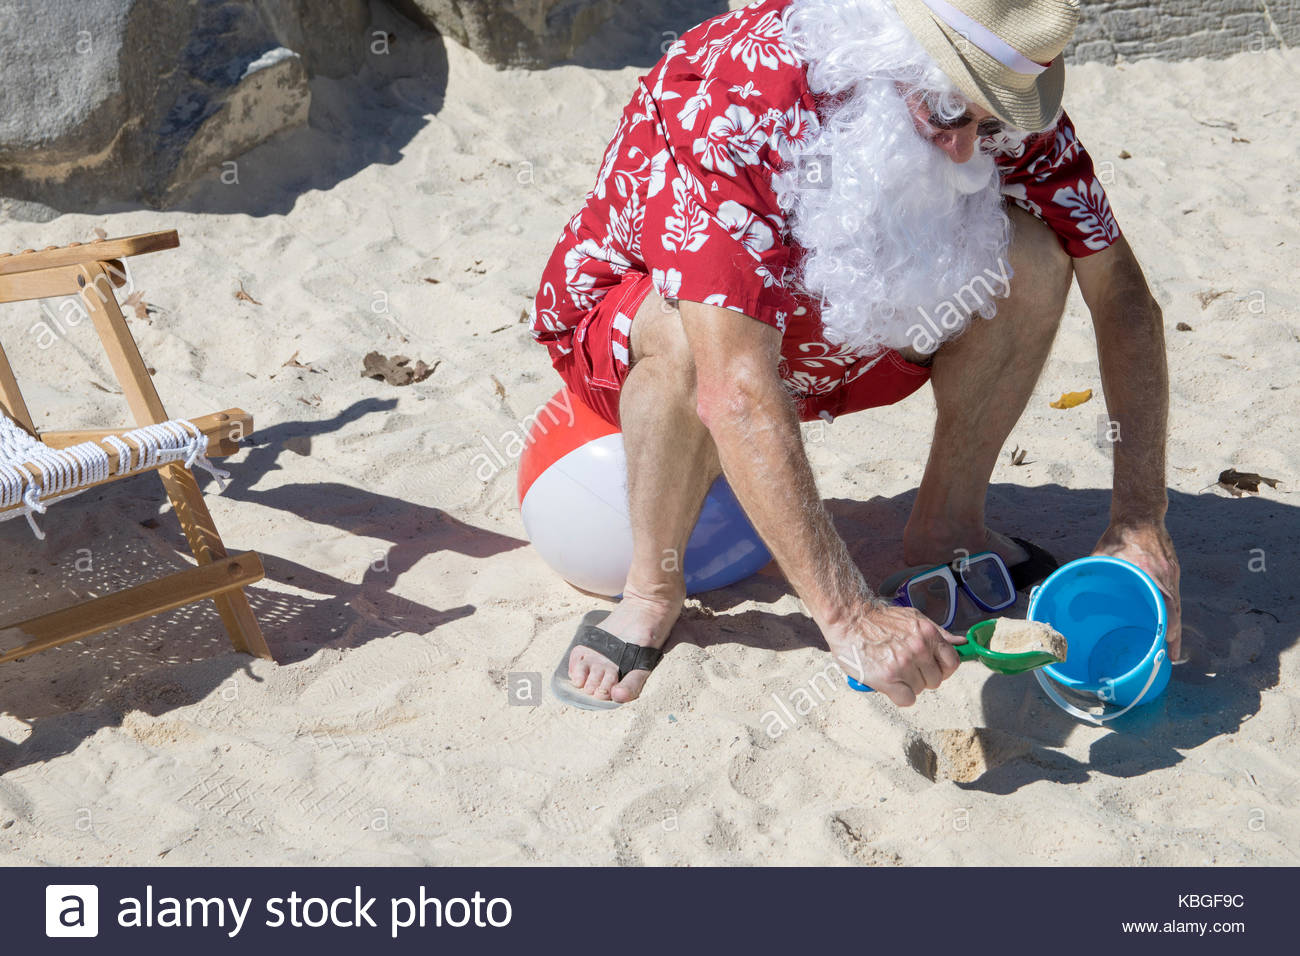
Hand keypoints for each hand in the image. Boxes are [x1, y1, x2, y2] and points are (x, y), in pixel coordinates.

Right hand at [826, 602, 962, 706]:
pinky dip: (898, 695)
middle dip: (922, 676)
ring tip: (892, 669)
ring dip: (907, 684)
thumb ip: (938, 633)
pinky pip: (907, 700)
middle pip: (936, 680)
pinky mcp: (888, 678)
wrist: (848, 618)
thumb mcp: (913, 618)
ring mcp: (903, 664)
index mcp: (928, 634)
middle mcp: (919, 649)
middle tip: (904, 666)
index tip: (930, 667)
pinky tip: (889, 683)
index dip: (942, 668)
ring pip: (920, 690)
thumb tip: (962, 643)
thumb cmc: (878, 618)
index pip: (952, 663)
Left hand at [1094, 521, 1181, 661]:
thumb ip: (1091, 571)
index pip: (1167, 605)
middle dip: (1173, 635)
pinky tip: (1167, 620)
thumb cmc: (1119, 535)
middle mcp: (1166, 577)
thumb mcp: (1103, 554)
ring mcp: (1171, 574)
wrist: (1140, 514)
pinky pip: (1174, 595)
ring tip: (1171, 645)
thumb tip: (1069, 587)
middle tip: (1170, 656)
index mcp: (1151, 573)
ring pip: (1176, 606)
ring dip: (1174, 625)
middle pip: (1175, 612)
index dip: (1169, 627)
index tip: (1168, 644)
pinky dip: (1172, 610)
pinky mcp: (1172, 570)